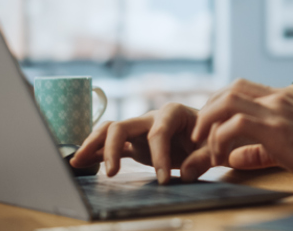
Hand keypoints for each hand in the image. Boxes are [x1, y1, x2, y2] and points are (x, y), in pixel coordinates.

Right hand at [70, 102, 208, 183]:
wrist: (210, 136)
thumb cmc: (213, 138)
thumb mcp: (215, 148)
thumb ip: (202, 159)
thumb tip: (185, 174)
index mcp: (173, 113)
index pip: (158, 133)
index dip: (159, 156)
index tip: (164, 180)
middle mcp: (151, 117)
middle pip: (122, 126)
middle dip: (113, 148)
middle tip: (111, 174)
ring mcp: (140, 129)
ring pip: (110, 132)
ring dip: (93, 145)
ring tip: (77, 162)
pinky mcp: (135, 143)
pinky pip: (111, 144)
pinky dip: (96, 152)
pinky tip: (81, 162)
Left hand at [186, 80, 292, 189]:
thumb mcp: (289, 147)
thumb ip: (260, 149)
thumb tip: (235, 157)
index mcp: (284, 99)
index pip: (241, 87)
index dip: (218, 103)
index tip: (210, 125)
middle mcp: (279, 99)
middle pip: (230, 89)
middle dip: (207, 111)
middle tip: (200, 134)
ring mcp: (277, 111)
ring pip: (227, 101)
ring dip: (207, 122)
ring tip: (202, 143)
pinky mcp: (275, 128)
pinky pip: (234, 124)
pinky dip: (219, 139)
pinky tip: (222, 156)